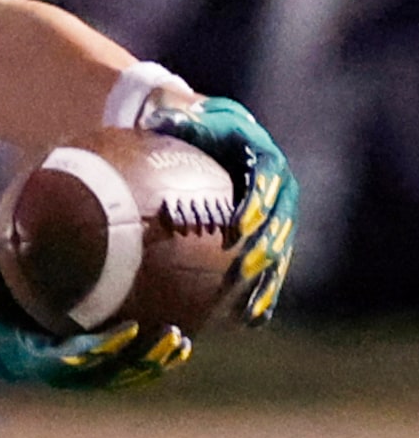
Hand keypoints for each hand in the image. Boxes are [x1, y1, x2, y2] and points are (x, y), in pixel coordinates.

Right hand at [0, 252, 190, 389]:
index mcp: (32, 358)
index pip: (72, 358)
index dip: (102, 349)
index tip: (129, 331)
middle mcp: (59, 371)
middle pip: (107, 373)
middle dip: (140, 357)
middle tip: (170, 335)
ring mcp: (78, 373)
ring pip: (122, 376)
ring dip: (152, 362)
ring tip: (179, 342)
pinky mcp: (92, 368)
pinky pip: (126, 371)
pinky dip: (152, 362)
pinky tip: (179, 346)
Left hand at [140, 95, 298, 323]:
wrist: (216, 138)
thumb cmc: (196, 129)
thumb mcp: (189, 119)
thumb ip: (180, 122)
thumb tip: (159, 116)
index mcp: (262, 160)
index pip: (266, 181)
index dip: (256, 203)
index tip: (240, 224)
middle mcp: (278, 191)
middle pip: (277, 222)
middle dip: (265, 248)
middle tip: (245, 270)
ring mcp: (276, 218)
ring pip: (277, 252)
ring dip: (266, 280)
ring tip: (251, 308)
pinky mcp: (267, 240)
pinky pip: (267, 270)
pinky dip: (261, 294)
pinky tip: (249, 321)